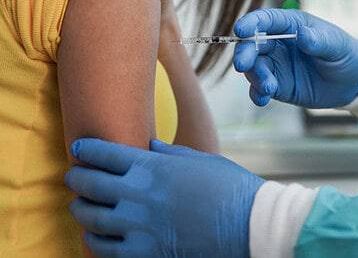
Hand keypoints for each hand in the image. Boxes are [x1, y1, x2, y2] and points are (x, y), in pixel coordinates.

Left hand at [65, 138, 262, 257]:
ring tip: (80, 207)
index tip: (79, 148)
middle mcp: (139, 195)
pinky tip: (95, 236)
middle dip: (76, 178)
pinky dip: (94, 240)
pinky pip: (104, 248)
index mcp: (154, 167)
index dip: (87, 149)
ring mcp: (138, 227)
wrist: (251, 225)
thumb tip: (150, 144)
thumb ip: (170, 153)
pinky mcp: (143, 253)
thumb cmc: (231, 188)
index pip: (105, 154)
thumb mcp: (201, 161)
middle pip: (90, 184)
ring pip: (91, 218)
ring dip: (81, 210)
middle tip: (73, 177)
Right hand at [232, 8, 357, 107]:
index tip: (241, 29)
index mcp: (292, 24)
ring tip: (268, 88)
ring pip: (254, 67)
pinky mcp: (277, 84)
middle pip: (253, 44)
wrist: (351, 82)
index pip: (267, 19)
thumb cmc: (344, 53)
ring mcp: (276, 64)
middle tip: (243, 65)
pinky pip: (260, 88)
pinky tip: (262, 99)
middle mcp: (278, 42)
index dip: (252, 22)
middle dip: (245, 53)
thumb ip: (319, 40)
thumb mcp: (337, 45)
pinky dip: (257, 93)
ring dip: (255, 77)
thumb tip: (302, 34)